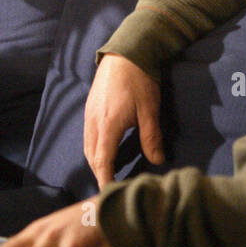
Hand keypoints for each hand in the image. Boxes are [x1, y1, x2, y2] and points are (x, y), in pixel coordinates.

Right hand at [83, 53, 164, 189]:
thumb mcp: (150, 111)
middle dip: (100, 173)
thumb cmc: (139, 80)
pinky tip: (107, 148)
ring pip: (88, 146)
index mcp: (107, 126)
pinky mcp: (90, 107)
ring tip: (110, 171)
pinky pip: (88, 135)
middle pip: (92, 157)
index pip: (102, 162)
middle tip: (112, 186)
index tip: (109, 195)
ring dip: (97, 161)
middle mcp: (93, 123)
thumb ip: (151, 138)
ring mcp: (89, 114)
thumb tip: (157, 161)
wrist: (125, 52)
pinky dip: (95, 148)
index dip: (105, 180)